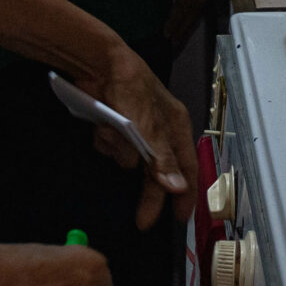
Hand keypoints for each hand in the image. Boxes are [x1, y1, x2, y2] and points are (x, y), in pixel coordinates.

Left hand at [72, 42, 195, 230]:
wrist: (97, 63)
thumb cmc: (132, 91)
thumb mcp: (149, 127)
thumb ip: (162, 159)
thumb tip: (178, 188)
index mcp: (176, 127)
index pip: (187, 167)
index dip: (186, 193)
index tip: (181, 218)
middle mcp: (158, 130)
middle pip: (156, 172)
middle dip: (148, 193)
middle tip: (142, 221)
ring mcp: (135, 129)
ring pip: (129, 160)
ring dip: (118, 150)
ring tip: (110, 131)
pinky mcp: (114, 127)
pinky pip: (111, 149)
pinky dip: (105, 141)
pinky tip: (100, 127)